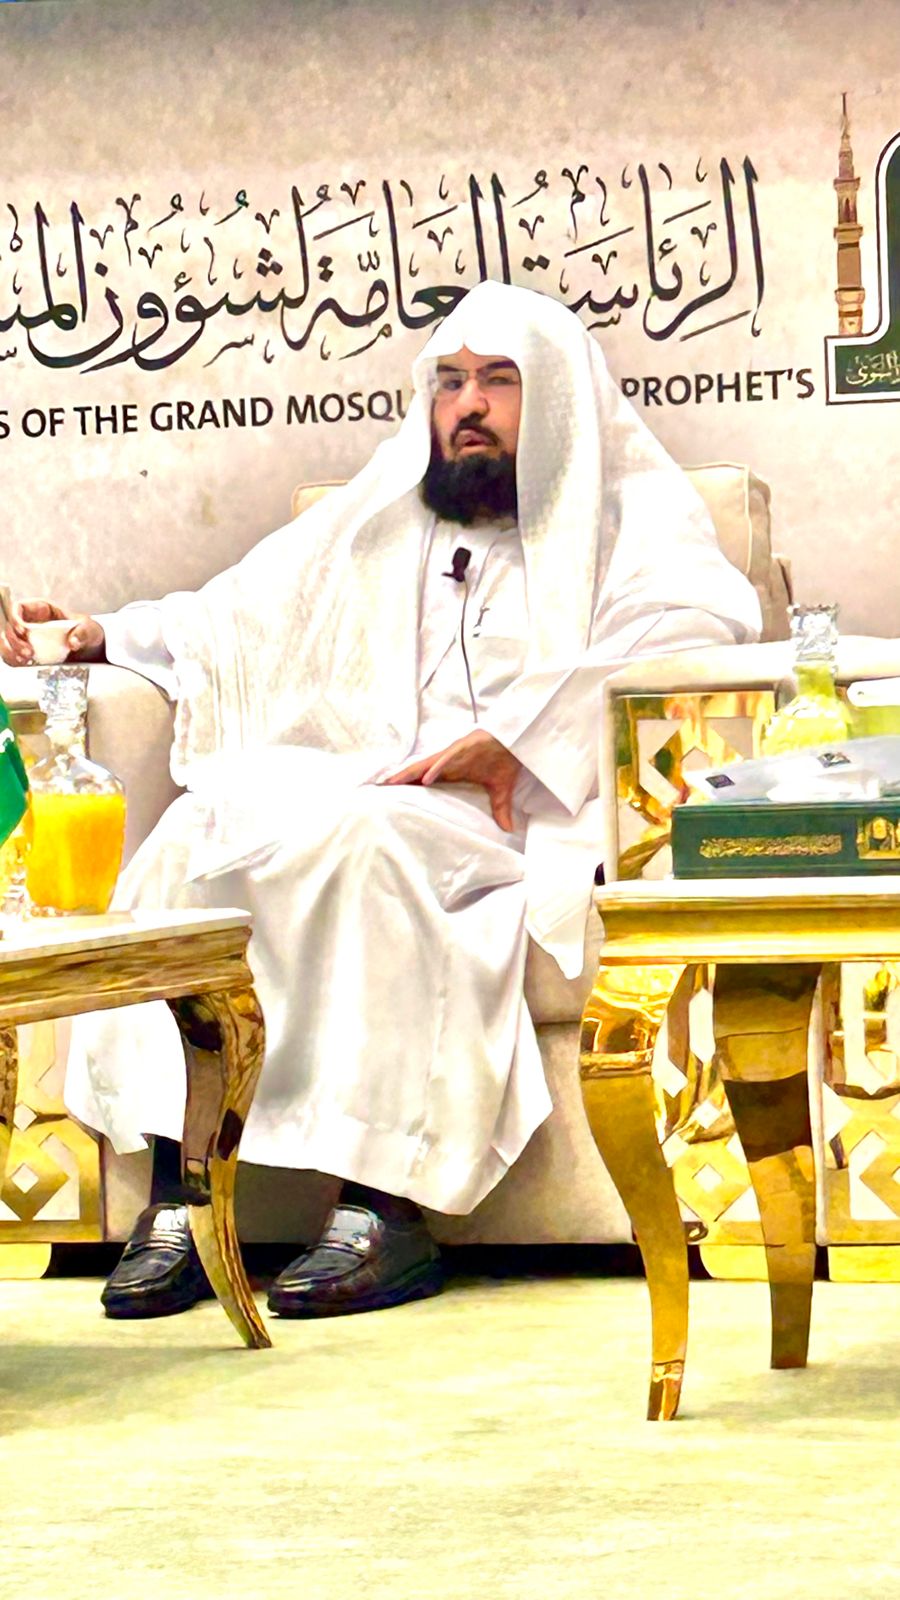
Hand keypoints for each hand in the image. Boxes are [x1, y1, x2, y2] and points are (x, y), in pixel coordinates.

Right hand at [0, 598, 105, 666]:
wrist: (90, 650)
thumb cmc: (88, 633)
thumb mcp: (90, 630)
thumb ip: (83, 633)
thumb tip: (73, 642)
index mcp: (42, 609)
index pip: (19, 607)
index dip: (15, 617)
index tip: (23, 630)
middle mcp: (30, 622)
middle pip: (9, 626)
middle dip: (13, 639)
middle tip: (28, 653)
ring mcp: (27, 638)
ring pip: (6, 641)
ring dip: (10, 651)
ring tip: (25, 660)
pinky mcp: (27, 652)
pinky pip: (12, 654)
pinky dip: (13, 660)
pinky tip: (23, 664)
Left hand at [384, 730, 522, 832]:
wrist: (517, 740)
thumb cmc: (504, 761)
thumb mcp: (500, 790)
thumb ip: (500, 809)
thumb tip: (509, 829)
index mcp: (453, 771)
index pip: (425, 779)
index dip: (410, 786)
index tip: (392, 795)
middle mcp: (448, 763)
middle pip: (419, 772)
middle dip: (401, 780)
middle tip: (380, 790)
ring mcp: (455, 755)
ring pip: (427, 764)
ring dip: (410, 773)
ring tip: (392, 783)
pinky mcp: (465, 747)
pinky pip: (447, 758)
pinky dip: (437, 768)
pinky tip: (425, 779)